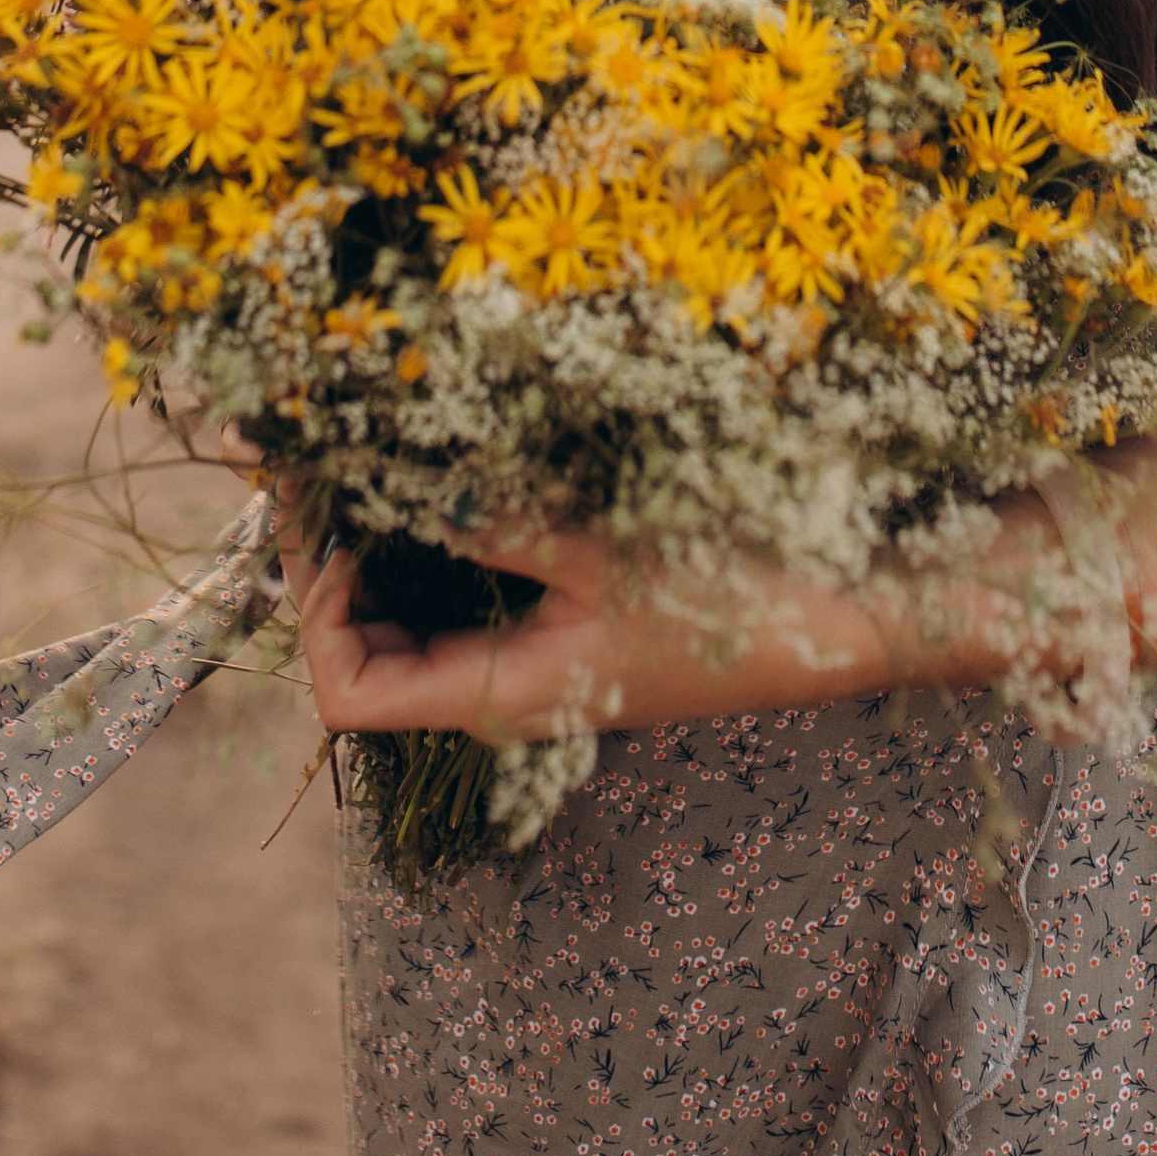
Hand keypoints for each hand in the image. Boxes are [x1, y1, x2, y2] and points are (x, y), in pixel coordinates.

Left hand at [281, 511, 907, 743]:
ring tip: (366, 455)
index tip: (320, 508)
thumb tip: (380, 480)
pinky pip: (465, 597)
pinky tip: (444, 473)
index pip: (345, 692)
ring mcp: (530, 665)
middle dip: (331, 562)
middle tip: (317, 460)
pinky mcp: (563, 631)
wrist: (843, 622)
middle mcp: (499, 695)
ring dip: (380, 546)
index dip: (313, 604)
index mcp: (496, 700)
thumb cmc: (724, 597)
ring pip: (412, 622)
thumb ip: (485, 521)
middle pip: (364, 652)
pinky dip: (435, 540)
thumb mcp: (596, 550)